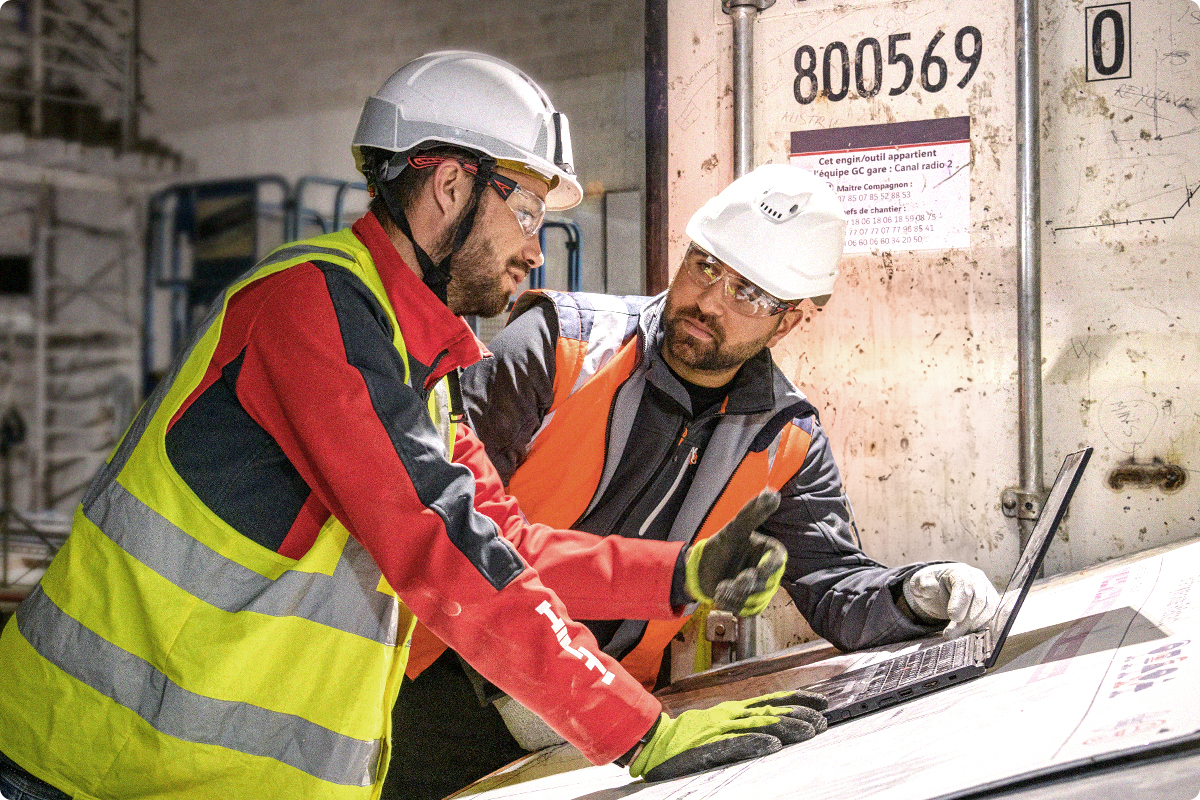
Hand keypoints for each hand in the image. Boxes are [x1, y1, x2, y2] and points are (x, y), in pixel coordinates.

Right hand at [629, 690, 828, 781]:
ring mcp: (719, 730)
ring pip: (758, 725)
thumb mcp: (716, 726)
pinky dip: (755, 742)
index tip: (821, 702)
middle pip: (770, 711)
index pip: (771, 701)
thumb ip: (740, 726)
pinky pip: (735, 744)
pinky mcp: (708, 746)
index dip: (797, 701)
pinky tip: (772, 744)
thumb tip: (771, 729)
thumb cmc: (683, 738)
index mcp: (732, 710)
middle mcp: (729, 715)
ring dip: (786, 727)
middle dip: (799, 714)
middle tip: (823, 719)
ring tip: (808, 731)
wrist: (650, 742)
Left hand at [685, 490, 785, 615]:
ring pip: (756, 599)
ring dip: (736, 595)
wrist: (701, 569)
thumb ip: (752, 513)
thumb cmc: (720, 546)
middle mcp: (768, 570)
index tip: (758, 570)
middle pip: (766, 583)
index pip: (779, 559)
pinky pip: (748, 611)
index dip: (771, 566)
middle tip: (732, 581)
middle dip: (747, 584)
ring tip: (722, 587)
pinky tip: (722, 595)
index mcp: (769, 551)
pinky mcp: (750, 603)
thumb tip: (773, 492)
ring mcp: (760, 588)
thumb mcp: (733, 529)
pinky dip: (733, 605)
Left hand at [902, 563, 1000, 638]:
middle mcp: (978, 580)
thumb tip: (928, 587)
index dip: (960, 603)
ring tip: (955, 636)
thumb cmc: (931, 585)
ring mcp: (987, 592)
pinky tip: (966, 635)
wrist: (941, 589)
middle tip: (950, 634)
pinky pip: (992, 618)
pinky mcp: (992, 605)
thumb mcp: (920, 582)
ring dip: (972, 627)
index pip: (965, 587)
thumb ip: (922, 584)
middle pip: (979, 601)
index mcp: (961, 572)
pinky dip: (980, 628)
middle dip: (965, 620)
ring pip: (987, 611)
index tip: (952, 617)